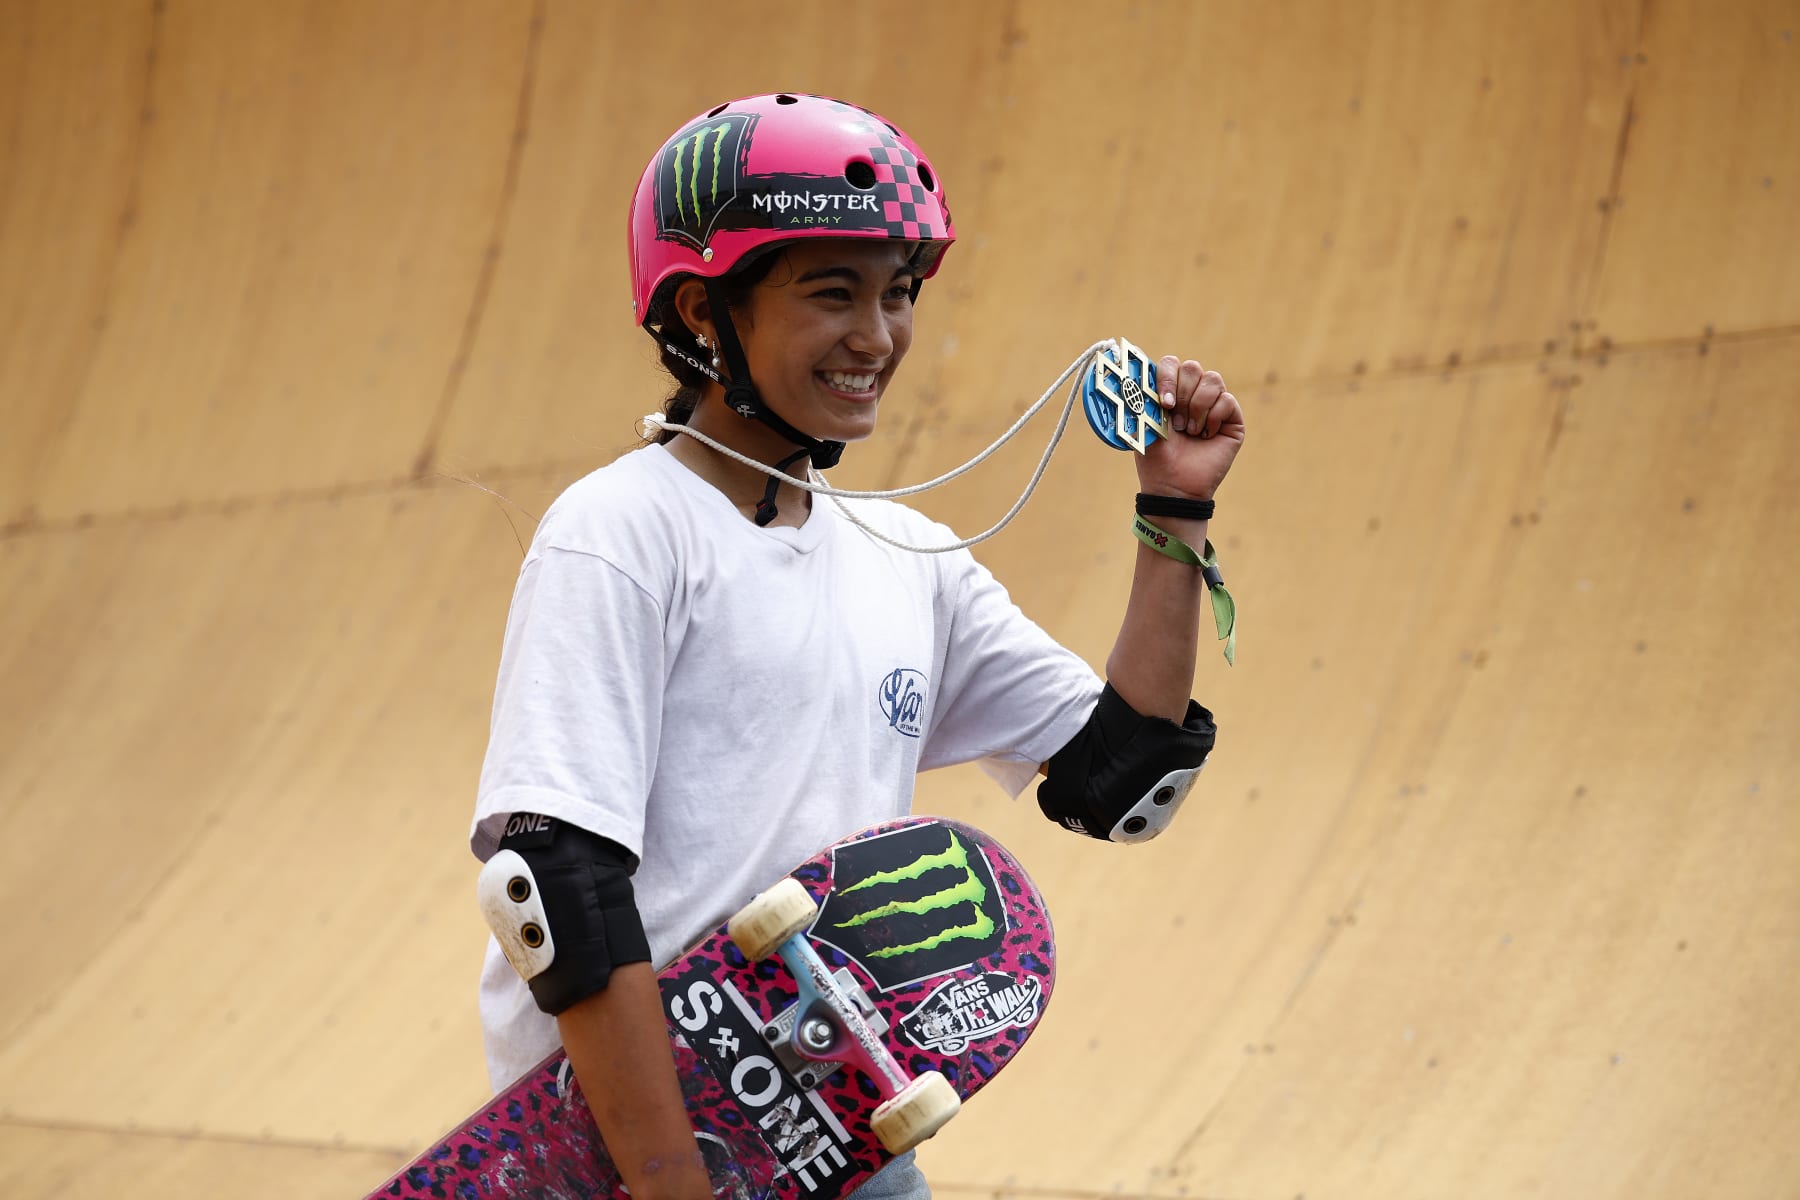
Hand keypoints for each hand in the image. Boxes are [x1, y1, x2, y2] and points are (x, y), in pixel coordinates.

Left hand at [1136, 356, 1244, 500]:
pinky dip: (1213, 418)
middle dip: (1181, 395)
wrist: (1174, 486)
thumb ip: (1143, 397)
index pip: (1171, 364)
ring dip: (1197, 407)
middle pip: (1192, 368)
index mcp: (1169, 391)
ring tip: (1190, 431)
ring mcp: (1214, 404)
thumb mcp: (1145, 424)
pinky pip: (1226, 400)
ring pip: (1212, 379)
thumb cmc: (1157, 458)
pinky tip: (1206, 436)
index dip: (1167, 377)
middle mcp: (1192, 394)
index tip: (1163, 403)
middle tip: (1176, 424)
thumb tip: (1136, 373)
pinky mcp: (1232, 418)